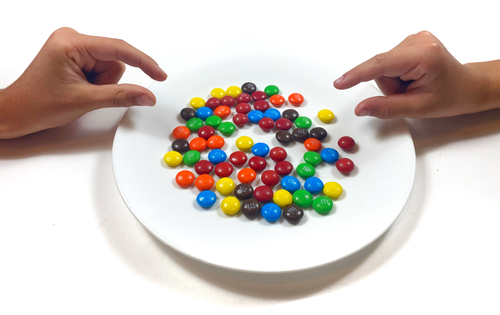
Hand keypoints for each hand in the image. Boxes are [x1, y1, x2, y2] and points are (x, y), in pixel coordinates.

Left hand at [0, 27, 166, 138]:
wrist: (18, 112)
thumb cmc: (38, 104)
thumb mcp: (85, 100)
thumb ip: (121, 96)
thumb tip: (147, 95)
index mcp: (71, 43)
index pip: (118, 49)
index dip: (143, 63)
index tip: (159, 74)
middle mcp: (72, 39)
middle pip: (114, 60)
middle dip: (107, 82)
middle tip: (88, 93)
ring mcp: (73, 47)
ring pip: (110, 67)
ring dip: (102, 84)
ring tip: (80, 92)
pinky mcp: (75, 56)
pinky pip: (101, 69)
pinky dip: (97, 83)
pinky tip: (79, 89)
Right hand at [333, 31, 495, 118]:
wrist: (467, 87)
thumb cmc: (451, 96)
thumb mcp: (419, 108)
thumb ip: (386, 108)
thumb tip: (361, 108)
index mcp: (424, 54)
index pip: (381, 64)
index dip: (357, 74)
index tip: (340, 83)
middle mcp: (418, 41)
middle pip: (381, 67)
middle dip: (390, 86)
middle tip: (410, 94)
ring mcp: (414, 39)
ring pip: (383, 66)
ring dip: (393, 82)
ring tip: (412, 87)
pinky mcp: (410, 42)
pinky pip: (389, 63)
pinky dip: (396, 75)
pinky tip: (411, 79)